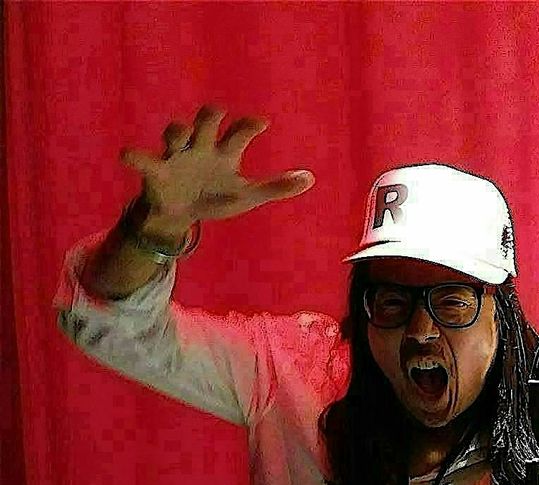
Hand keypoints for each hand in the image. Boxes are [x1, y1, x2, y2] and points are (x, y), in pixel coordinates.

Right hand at [119, 105, 314, 238]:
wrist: (183, 217)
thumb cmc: (216, 197)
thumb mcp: (247, 196)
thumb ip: (276, 187)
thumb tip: (311, 178)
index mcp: (225, 152)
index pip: (240, 132)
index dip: (249, 126)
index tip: (262, 124)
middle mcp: (201, 148)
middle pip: (206, 121)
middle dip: (210, 115)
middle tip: (216, 113)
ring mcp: (177, 157)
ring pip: (175, 133)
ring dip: (177, 130)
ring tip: (181, 133)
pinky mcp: (156, 172)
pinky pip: (143, 160)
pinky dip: (135, 157)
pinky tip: (128, 154)